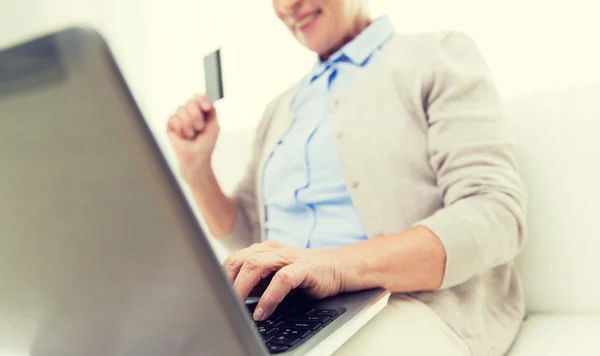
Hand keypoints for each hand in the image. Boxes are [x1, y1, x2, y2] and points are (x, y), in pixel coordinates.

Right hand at [166, 94, 218, 181]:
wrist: (195, 159)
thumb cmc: (205, 146)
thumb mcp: (214, 127)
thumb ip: (212, 112)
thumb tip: (207, 102)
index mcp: (201, 112)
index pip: (200, 98)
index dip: (202, 100)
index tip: (206, 108)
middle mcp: (190, 113)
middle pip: (191, 102)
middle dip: (196, 117)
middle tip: (199, 129)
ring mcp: (179, 118)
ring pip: (181, 109)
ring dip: (189, 125)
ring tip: (191, 134)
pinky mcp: (170, 125)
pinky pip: (173, 118)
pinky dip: (180, 129)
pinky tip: (183, 136)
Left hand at [223, 240, 345, 320]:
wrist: (337, 268)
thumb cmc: (304, 274)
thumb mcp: (273, 277)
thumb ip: (255, 283)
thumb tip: (231, 298)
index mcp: (263, 250)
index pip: (234, 259)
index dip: (221, 277)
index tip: (214, 295)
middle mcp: (273, 250)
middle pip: (241, 259)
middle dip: (228, 282)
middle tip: (223, 302)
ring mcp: (288, 257)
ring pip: (257, 265)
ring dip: (243, 287)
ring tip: (237, 305)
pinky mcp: (304, 268)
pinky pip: (282, 280)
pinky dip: (269, 297)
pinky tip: (262, 311)